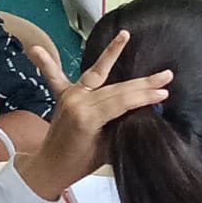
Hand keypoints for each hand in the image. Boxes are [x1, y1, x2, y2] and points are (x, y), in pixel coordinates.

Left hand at [13, 27, 174, 201]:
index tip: (165, 92)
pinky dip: (46, 63)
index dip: (145, 96)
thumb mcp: (107, 148)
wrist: (50, 168)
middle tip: (166, 74)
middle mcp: (77, 101)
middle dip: (143, 82)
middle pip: (116, 88)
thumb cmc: (80, 164)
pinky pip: (55, 77)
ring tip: (124, 35)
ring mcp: (69, 96)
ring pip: (96, 73)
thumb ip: (121, 126)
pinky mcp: (62, 96)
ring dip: (111, 53)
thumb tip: (141, 111)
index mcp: (88, 117)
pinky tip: (35, 49)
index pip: (123, 101)